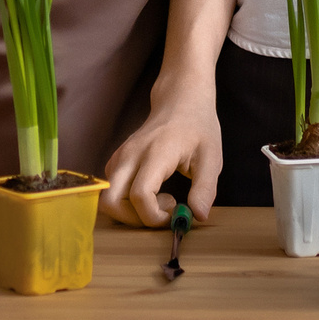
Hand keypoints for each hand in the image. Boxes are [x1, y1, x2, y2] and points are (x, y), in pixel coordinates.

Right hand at [102, 85, 222, 227]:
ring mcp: (120, 157)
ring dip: (130, 212)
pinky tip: (153, 193)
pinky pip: (111, 190)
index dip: (154, 216)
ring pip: (107, 198)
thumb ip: (205, 188)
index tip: (175, 213)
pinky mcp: (117, 161)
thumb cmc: (197, 127)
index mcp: (156, 152)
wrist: (180, 100)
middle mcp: (130, 155)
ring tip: (161, 200)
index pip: (140, 194)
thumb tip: (197, 216)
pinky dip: (127, 202)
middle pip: (110, 201)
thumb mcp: (211, 157)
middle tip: (163, 212)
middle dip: (134, 219)